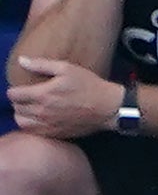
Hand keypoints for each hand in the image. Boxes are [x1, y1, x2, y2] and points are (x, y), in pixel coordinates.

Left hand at [7, 60, 123, 140]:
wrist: (106, 107)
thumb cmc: (88, 85)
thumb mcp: (67, 69)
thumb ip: (42, 65)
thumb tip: (22, 60)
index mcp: (43, 94)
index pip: (14, 95)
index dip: (14, 90)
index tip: (21, 87)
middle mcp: (41, 111)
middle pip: (16, 108)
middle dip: (19, 101)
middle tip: (28, 96)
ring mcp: (46, 125)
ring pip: (20, 121)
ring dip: (22, 114)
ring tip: (31, 108)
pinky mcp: (52, 134)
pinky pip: (31, 131)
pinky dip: (30, 124)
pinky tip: (39, 118)